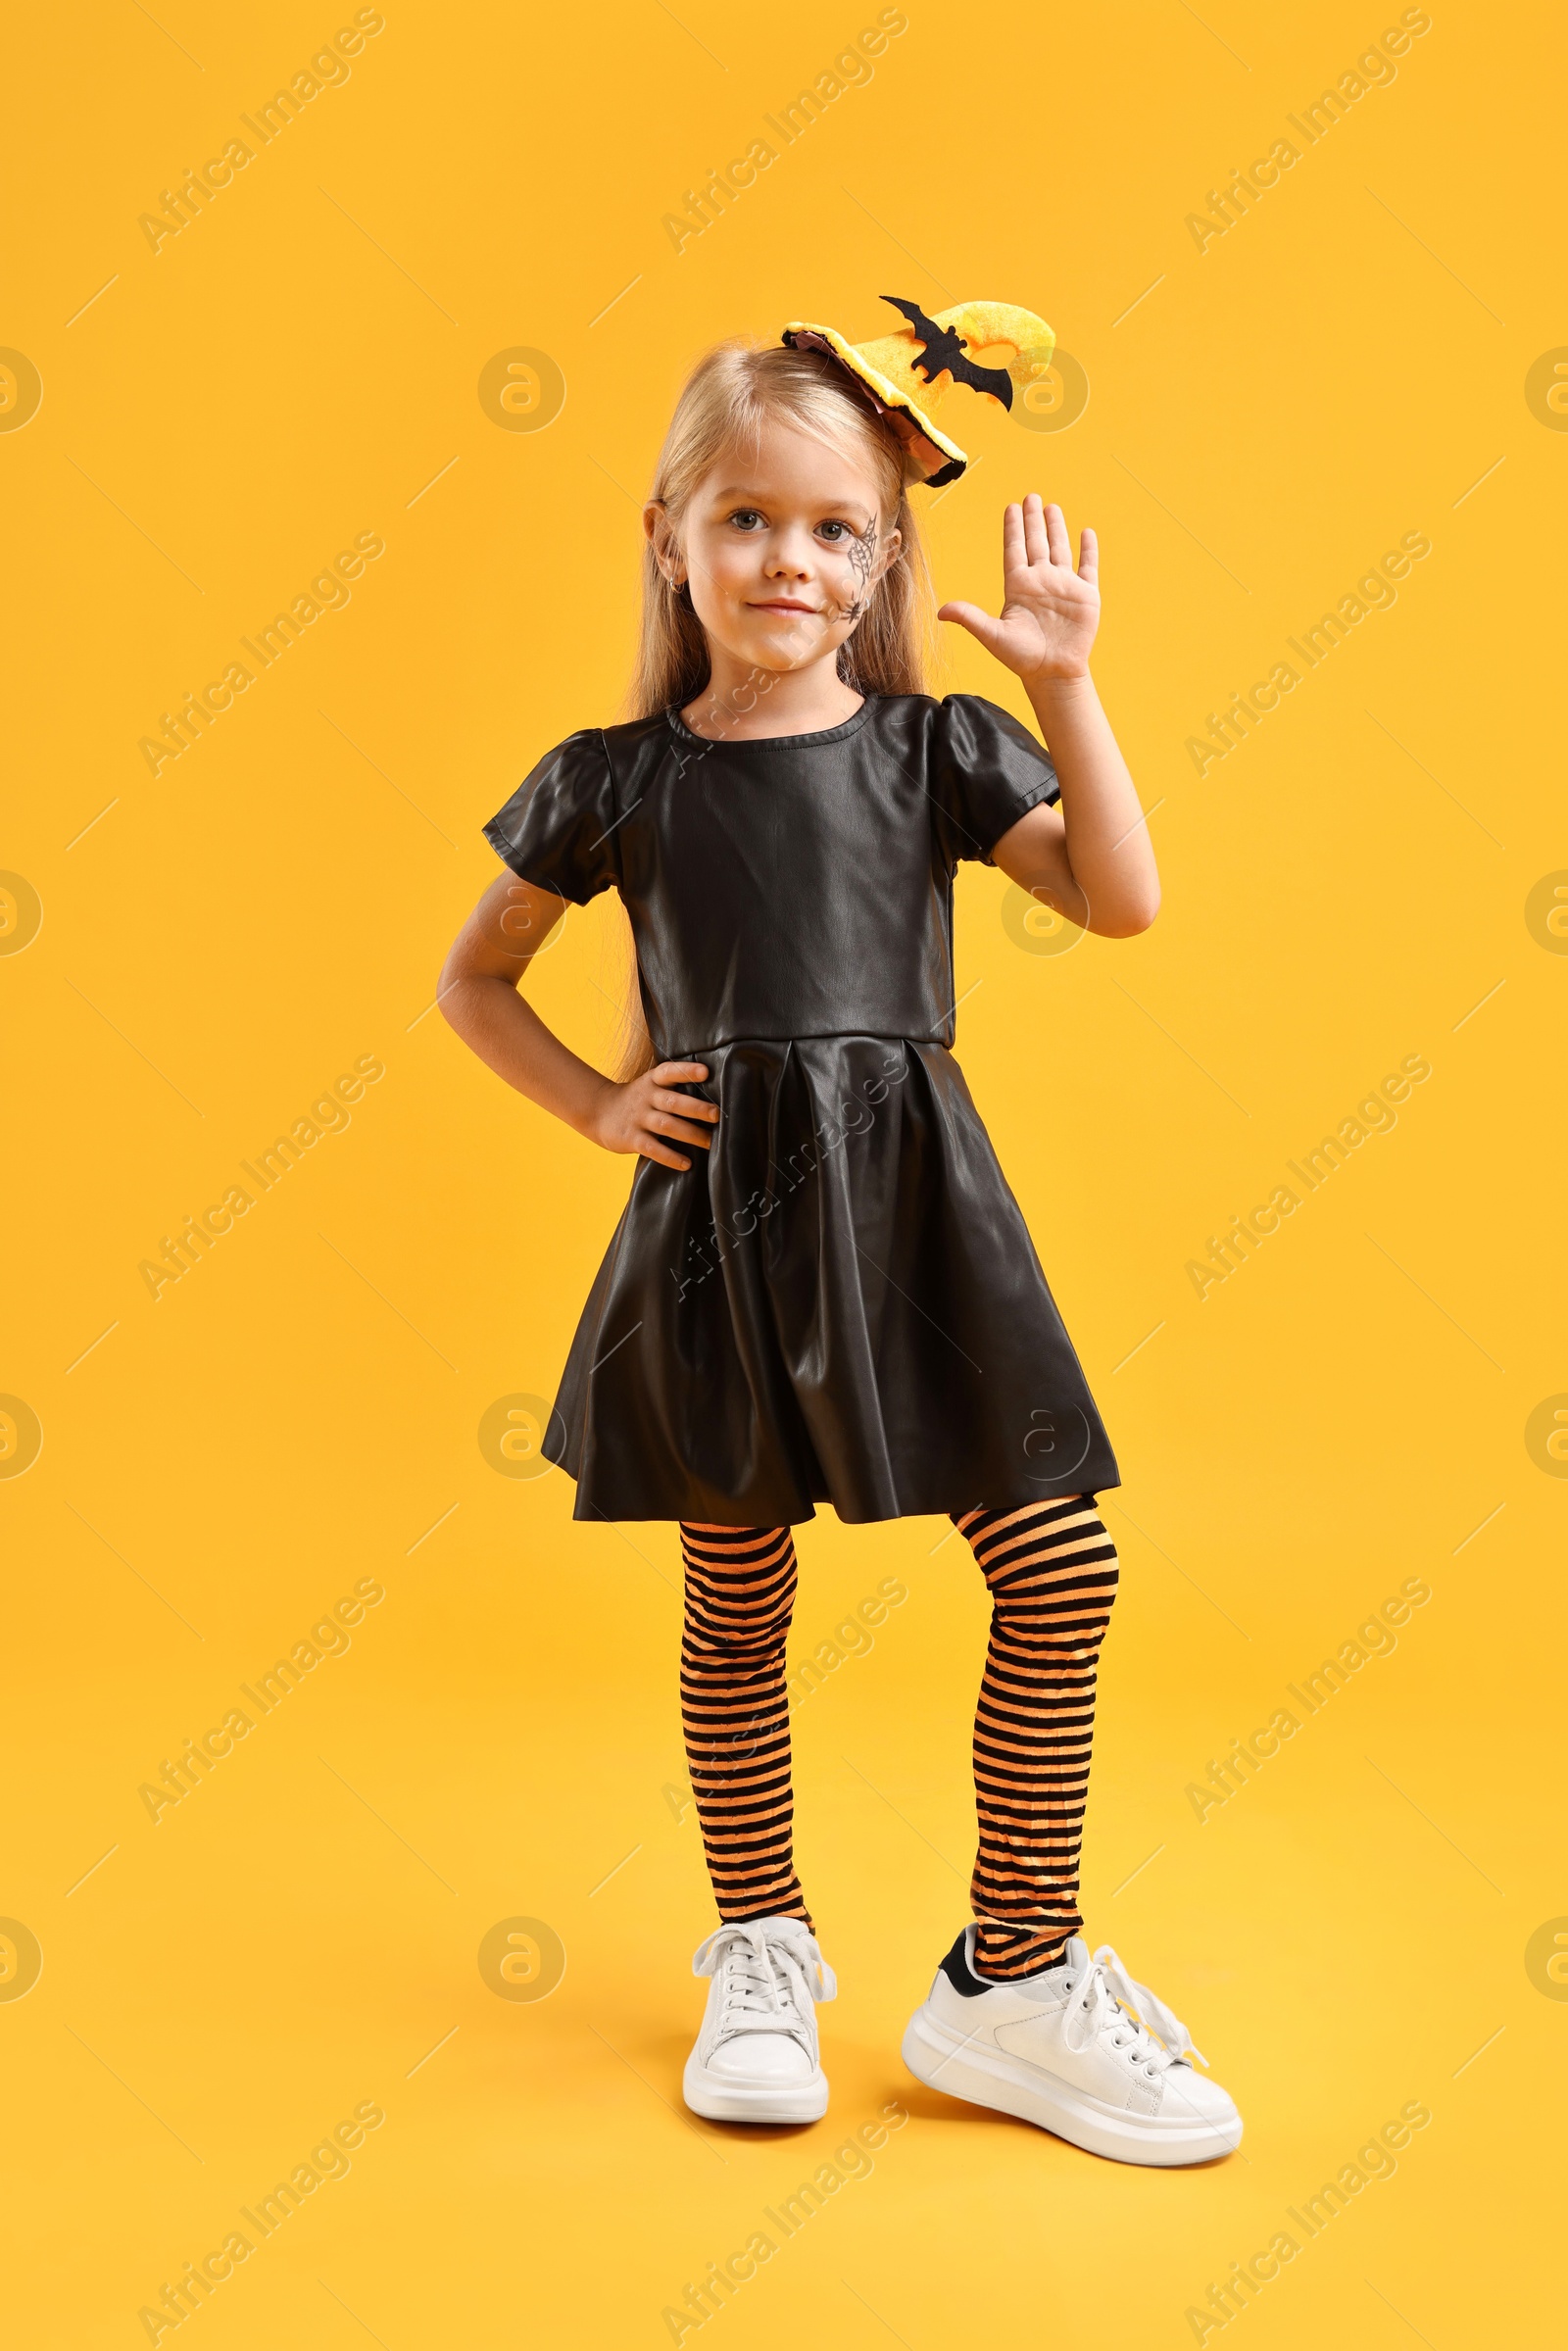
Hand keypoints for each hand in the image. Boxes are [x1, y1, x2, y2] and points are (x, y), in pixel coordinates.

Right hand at [581, 1059, 717, 1170]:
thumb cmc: (637, 1100)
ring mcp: (638, 1118)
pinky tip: (686, 1164)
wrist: (599, 1112)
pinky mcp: (631, 1138)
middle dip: (696, 1108)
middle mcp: (646, 1097)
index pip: (669, 1071)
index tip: (706, 1072)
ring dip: (691, 1134)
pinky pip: (653, 1148)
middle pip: (673, 1101)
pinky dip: (670, 1157)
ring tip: (711, 1143)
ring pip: (666, 1125)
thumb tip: (714, 1098)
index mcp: (652, 1081)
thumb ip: (674, 1088)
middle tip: (717, 1115)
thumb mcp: (651, 1085)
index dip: (687, 1071)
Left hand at [939, 494, 1098, 683]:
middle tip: (1030, 496)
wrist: (1053, 674)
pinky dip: (1088, 550)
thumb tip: (940, 611)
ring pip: (1060, 548)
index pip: (1015, 549)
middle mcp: (1041, 581)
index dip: (1013, 528)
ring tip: (1051, 507)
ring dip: (1056, 528)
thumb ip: (970, 618)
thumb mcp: (993, 635)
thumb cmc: (1022, 658)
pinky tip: (1086, 532)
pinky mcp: (1086, 596)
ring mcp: (1064, 586)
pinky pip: (1088, 567)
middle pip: (1036, 542)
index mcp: (1019, 587)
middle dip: (1033, 519)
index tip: (1011, 507)